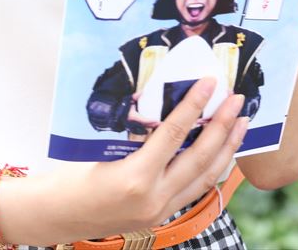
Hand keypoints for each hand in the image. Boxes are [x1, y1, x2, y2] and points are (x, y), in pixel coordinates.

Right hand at [35, 78, 248, 242]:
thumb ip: (134, 131)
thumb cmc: (71, 177)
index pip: (175, 134)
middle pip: (200, 158)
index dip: (195, 105)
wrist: (56, 216)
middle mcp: (154, 199)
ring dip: (226, 148)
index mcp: (135, 178)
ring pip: (206, 178)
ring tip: (241, 123)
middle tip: (237, 99)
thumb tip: (161, 100)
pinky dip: (213, 167)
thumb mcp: (99, 147)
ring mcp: (161, 212)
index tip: (211, 82)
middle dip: (223, 126)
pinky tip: (222, 150)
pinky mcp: (162, 216)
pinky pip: (196, 189)